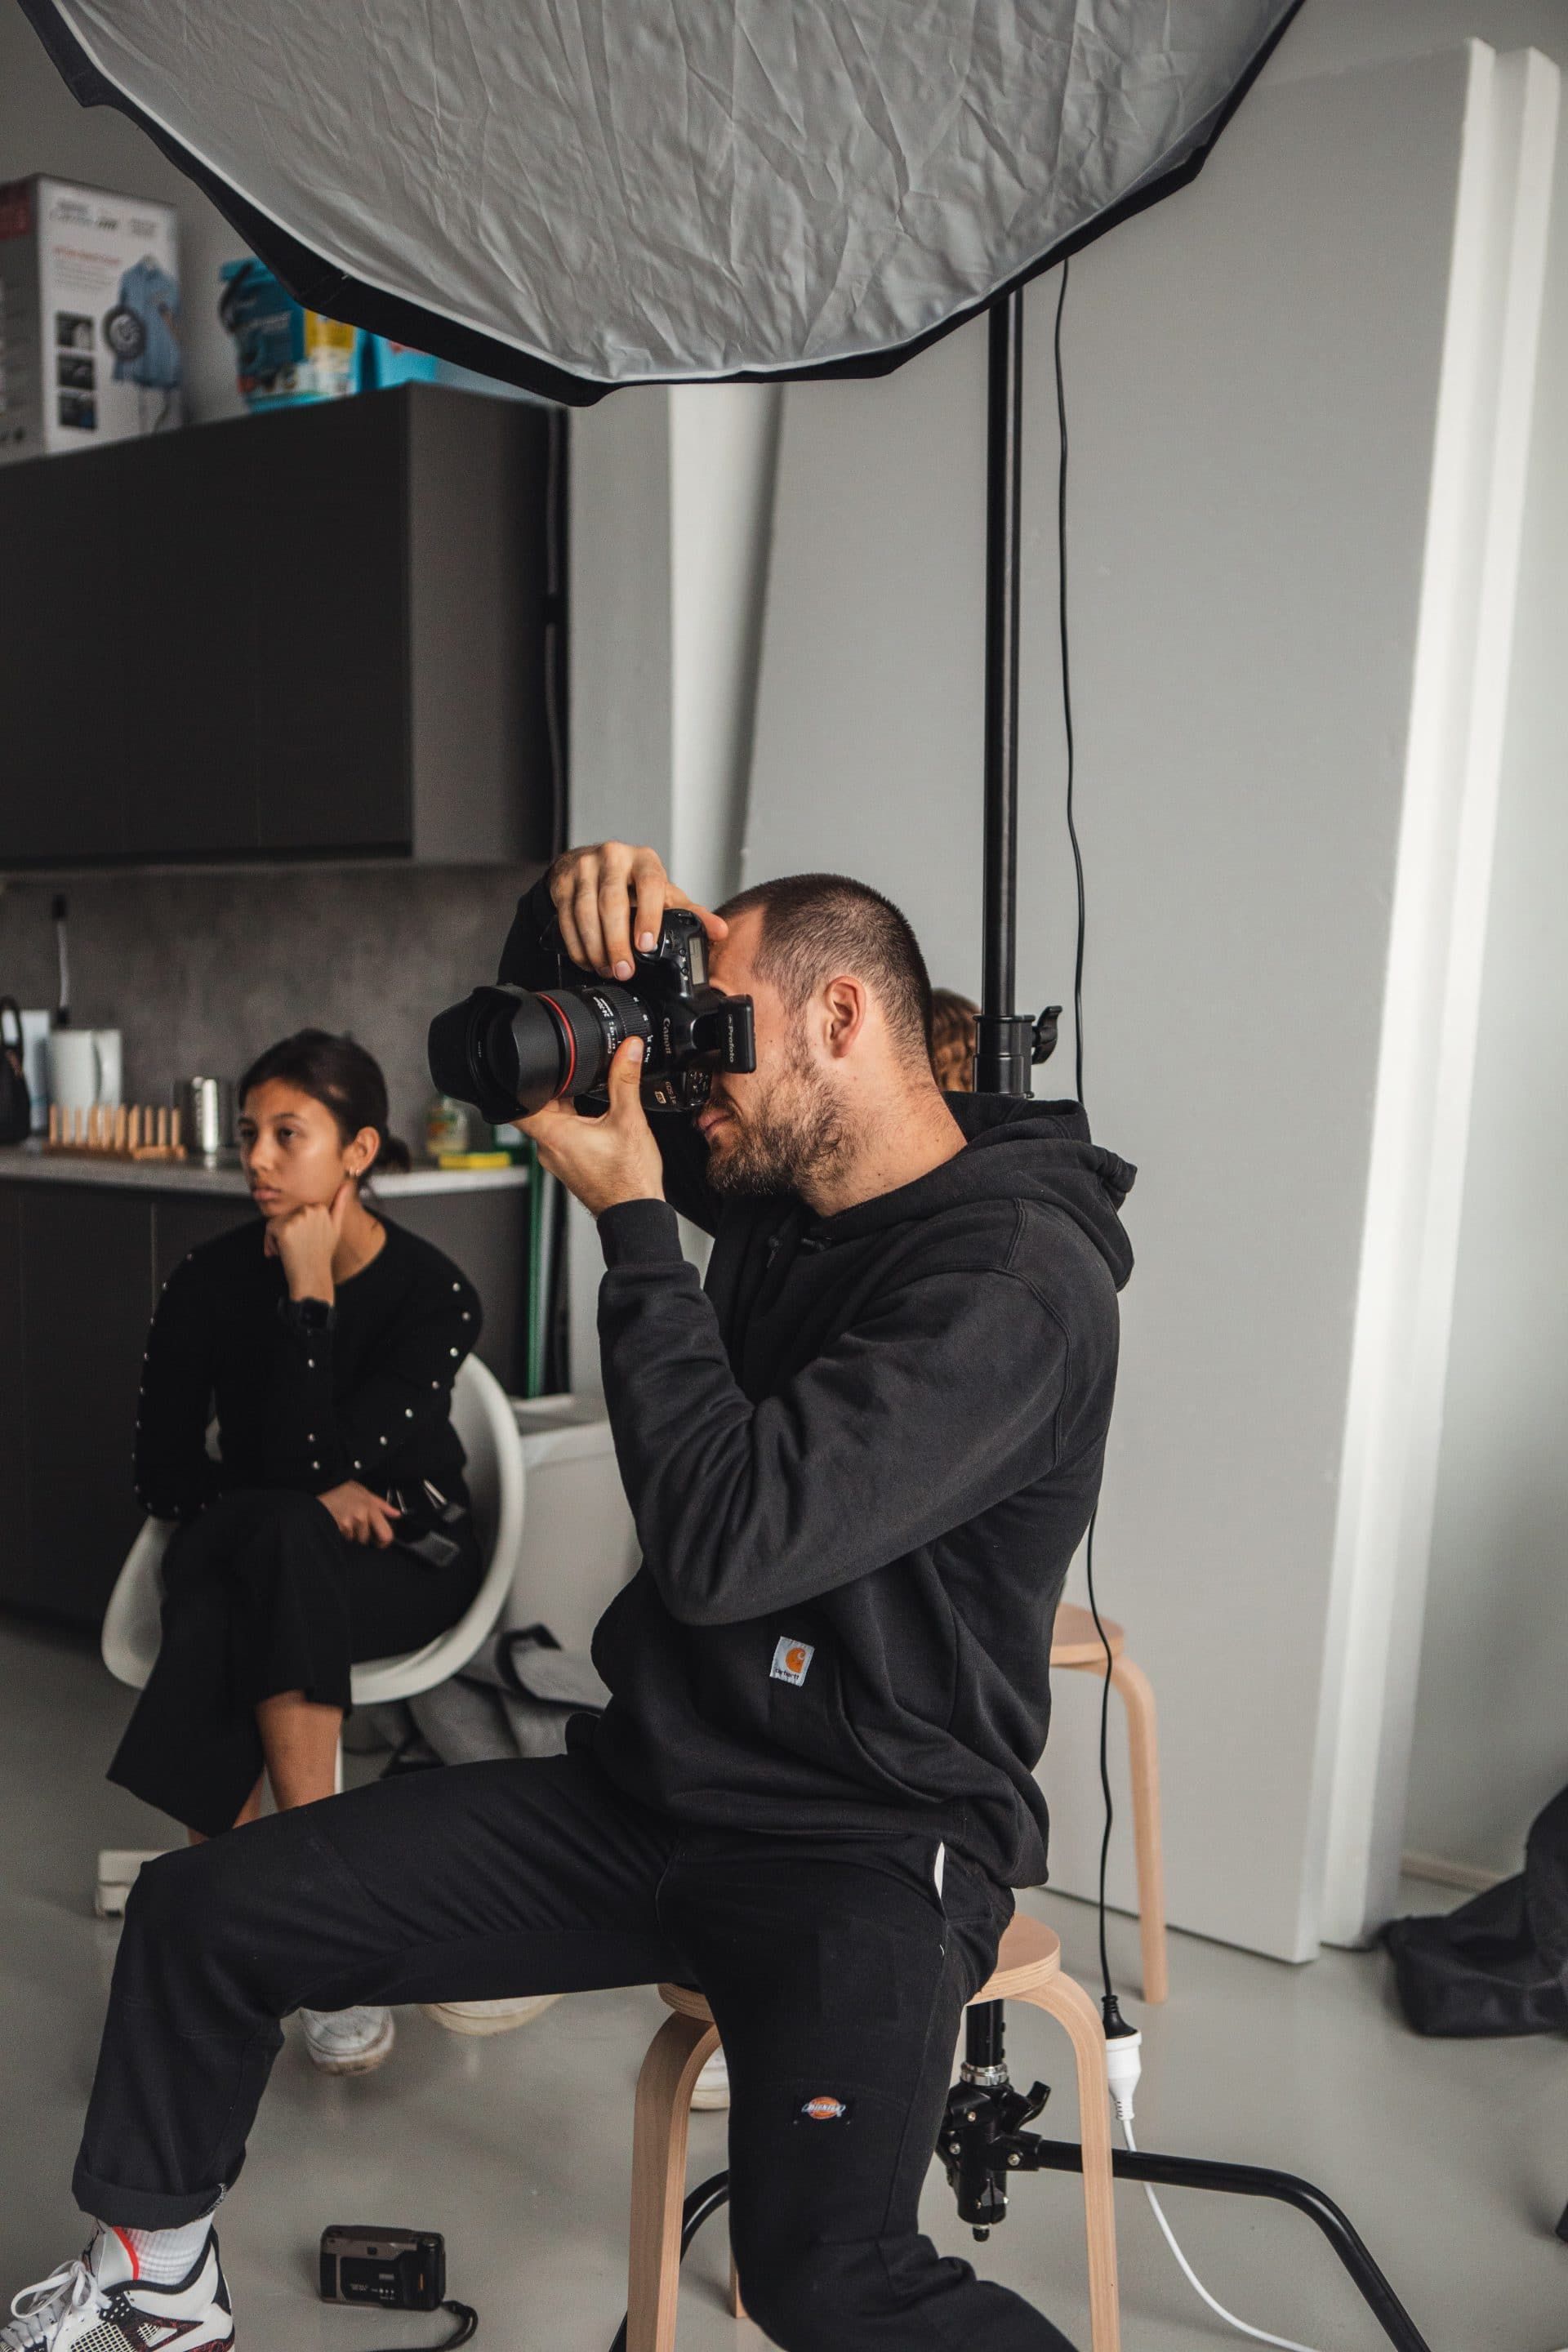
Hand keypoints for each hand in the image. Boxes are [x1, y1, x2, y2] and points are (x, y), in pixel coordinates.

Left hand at [265, 1179, 351, 1301]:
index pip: (296, 1211)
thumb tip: (347, 1184)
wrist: (312, 1276)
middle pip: (286, 1214)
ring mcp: (298, 1218)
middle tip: (295, 1248)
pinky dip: (270, 1242)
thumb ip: (340, 1204)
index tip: (303, 1241)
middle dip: (285, 1231)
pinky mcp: (285, 1228)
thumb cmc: (322, 1254)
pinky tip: (280, 1252)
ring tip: (288, 1251)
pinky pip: (269, 1229)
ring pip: (276, 1221)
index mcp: (321, 1207)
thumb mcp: (335, 1227)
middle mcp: (310, 1210)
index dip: (296, 1227)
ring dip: (276, 1238)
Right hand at [317, 1480, 401, 1547]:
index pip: (386, 1534)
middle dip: (365, 1535)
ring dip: (353, 1532)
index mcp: (371, 1507)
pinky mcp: (339, 1527)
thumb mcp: (365, 1492)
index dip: (384, 1541)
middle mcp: (361, 1516)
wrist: (322, 1489)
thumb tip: (396, 1514)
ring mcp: (349, 1523)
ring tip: (347, 1517)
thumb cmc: (343, 1489)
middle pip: (368, 1538)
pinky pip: (346, 1536)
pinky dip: (344, 1531)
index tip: (381, 1541)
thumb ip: (383, 1505)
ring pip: (356, 1538)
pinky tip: (341, 1519)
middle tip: (359, 1524)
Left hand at [522, 1037, 664, 1215]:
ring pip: (553, 1123)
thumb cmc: (629, 1179)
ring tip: (593, 1104)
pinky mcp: (570, 1166)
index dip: (520, 1083)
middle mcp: (549, 1149)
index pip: (516, 1105)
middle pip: (539, 1109)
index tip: (531, 1070)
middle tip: (579, 1081)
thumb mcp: (630, 1120)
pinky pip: (564, 1138)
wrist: (636, 1213)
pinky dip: (576, 1125)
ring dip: (568, 1109)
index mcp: (554, 1135)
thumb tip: (627, 1050)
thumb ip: (625, 1080)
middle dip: (556, 1091)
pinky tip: (599, 1124)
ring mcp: (558, 1160)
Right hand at [549, 841, 726, 979]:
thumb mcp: (662, 893)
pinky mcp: (562, 882)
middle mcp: (614, 858)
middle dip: (617, 941)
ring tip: (607, 969)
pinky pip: (566, 918)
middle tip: (624, 970)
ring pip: (585, 911)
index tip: (646, 945)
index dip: (648, 915)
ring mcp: (585, 867)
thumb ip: (690, 913)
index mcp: (644, 860)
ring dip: (596, 947)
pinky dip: (577, 944)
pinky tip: (588, 960)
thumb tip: (719, 931)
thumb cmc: (631, 882)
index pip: (649, 884)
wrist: (590, 864)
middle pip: (612, 902)